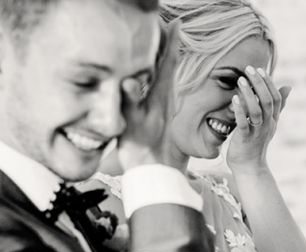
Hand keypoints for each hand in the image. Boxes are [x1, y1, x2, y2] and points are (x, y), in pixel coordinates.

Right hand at [118, 21, 180, 168]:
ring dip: (163, 60)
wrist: (155, 175)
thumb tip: (128, 80)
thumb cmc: (142, 151)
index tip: (177, 23)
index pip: (167, 62)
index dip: (171, 42)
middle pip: (168, 66)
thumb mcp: (131, 124)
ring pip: (165, 77)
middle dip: (167, 45)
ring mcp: (165, 109)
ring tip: (161, 46)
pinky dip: (159, 77)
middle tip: (168, 27)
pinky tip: (154, 78)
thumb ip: (129, 100)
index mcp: (160, 96)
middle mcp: (166, 100)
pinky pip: (161, 90)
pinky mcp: (161, 119)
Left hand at [226, 66, 290, 174]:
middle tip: (249, 69)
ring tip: (241, 80)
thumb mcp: (269, 123)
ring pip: (256, 110)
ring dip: (249, 94)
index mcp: (273, 120)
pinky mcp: (245, 140)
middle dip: (259, 83)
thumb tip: (289, 87)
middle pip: (267, 101)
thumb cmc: (256, 143)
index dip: (268, 83)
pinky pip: (243, 123)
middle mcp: (267, 125)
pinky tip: (234, 99)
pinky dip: (239, 111)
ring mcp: (257, 133)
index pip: (275, 98)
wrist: (249, 167)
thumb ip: (278, 106)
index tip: (259, 70)